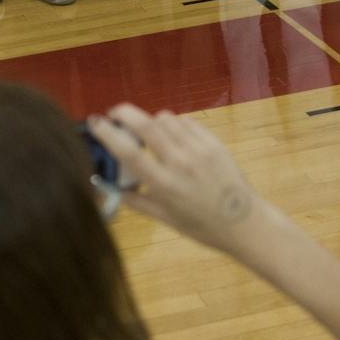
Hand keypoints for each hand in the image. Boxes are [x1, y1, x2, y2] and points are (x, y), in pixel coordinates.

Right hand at [87, 103, 264, 250]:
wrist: (245, 223)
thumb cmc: (203, 226)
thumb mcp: (167, 219)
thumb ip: (138, 202)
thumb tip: (114, 190)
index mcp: (164, 185)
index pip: (128, 152)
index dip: (107, 133)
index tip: (95, 123)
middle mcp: (179, 162)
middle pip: (146, 124)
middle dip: (125, 113)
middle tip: (115, 114)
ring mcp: (199, 150)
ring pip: (166, 119)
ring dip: (151, 120)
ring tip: (148, 132)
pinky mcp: (214, 143)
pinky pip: (187, 122)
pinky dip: (174, 124)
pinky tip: (173, 136)